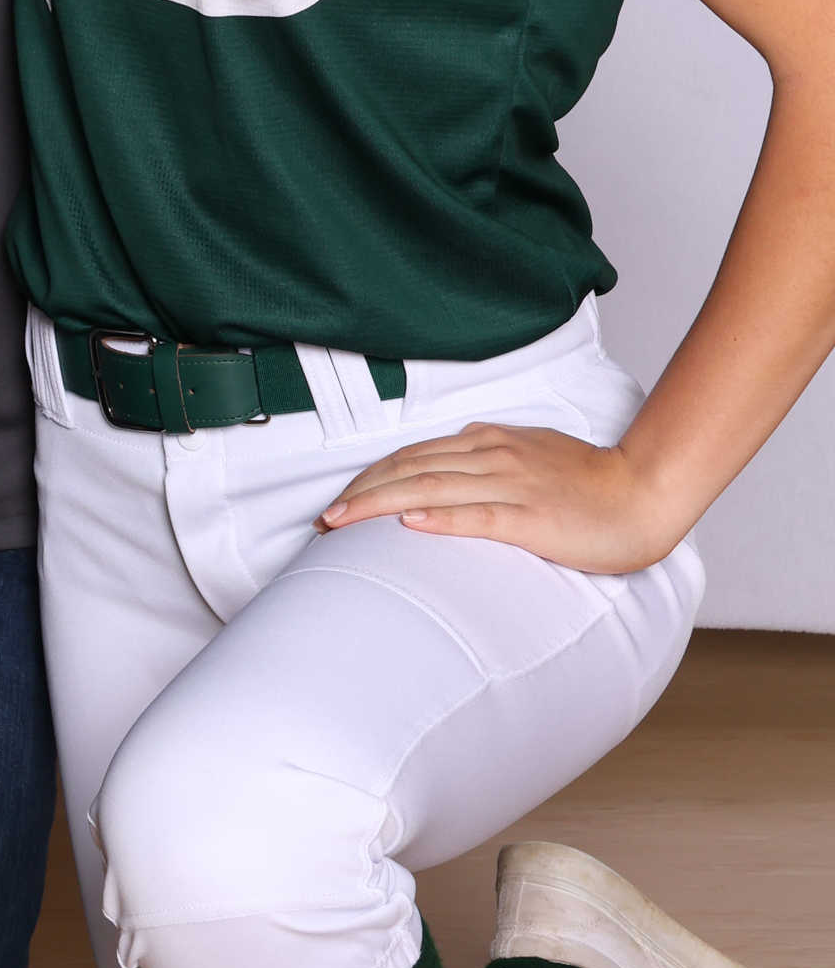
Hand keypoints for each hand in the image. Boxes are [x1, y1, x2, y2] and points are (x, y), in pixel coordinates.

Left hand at [315, 418, 684, 575]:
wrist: (643, 492)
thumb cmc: (588, 483)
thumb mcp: (527, 458)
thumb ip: (486, 461)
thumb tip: (446, 470)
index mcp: (489, 442)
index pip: (412, 456)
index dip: (369, 477)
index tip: (338, 502)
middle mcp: (492, 455)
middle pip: (409, 469)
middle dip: (360, 492)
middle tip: (324, 519)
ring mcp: (511, 484)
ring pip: (431, 488)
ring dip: (380, 504)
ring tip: (343, 521)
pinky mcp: (532, 516)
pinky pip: (478, 515)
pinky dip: (439, 518)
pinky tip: (410, 526)